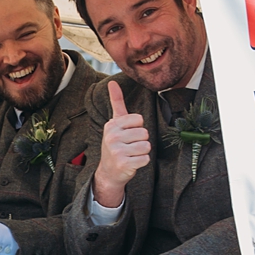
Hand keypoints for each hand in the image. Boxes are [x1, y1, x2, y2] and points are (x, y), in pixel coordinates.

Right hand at [94, 83, 150, 207]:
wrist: (108, 171)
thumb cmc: (116, 144)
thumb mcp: (115, 123)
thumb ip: (116, 102)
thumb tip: (112, 82)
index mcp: (112, 125)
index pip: (139, 119)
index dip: (138, 127)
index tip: (128, 134)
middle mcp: (112, 137)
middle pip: (144, 133)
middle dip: (141, 141)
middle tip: (130, 146)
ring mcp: (117, 151)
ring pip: (146, 146)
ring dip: (142, 152)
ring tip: (131, 154)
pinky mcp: (124, 164)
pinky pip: (145, 159)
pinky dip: (142, 162)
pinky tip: (132, 162)